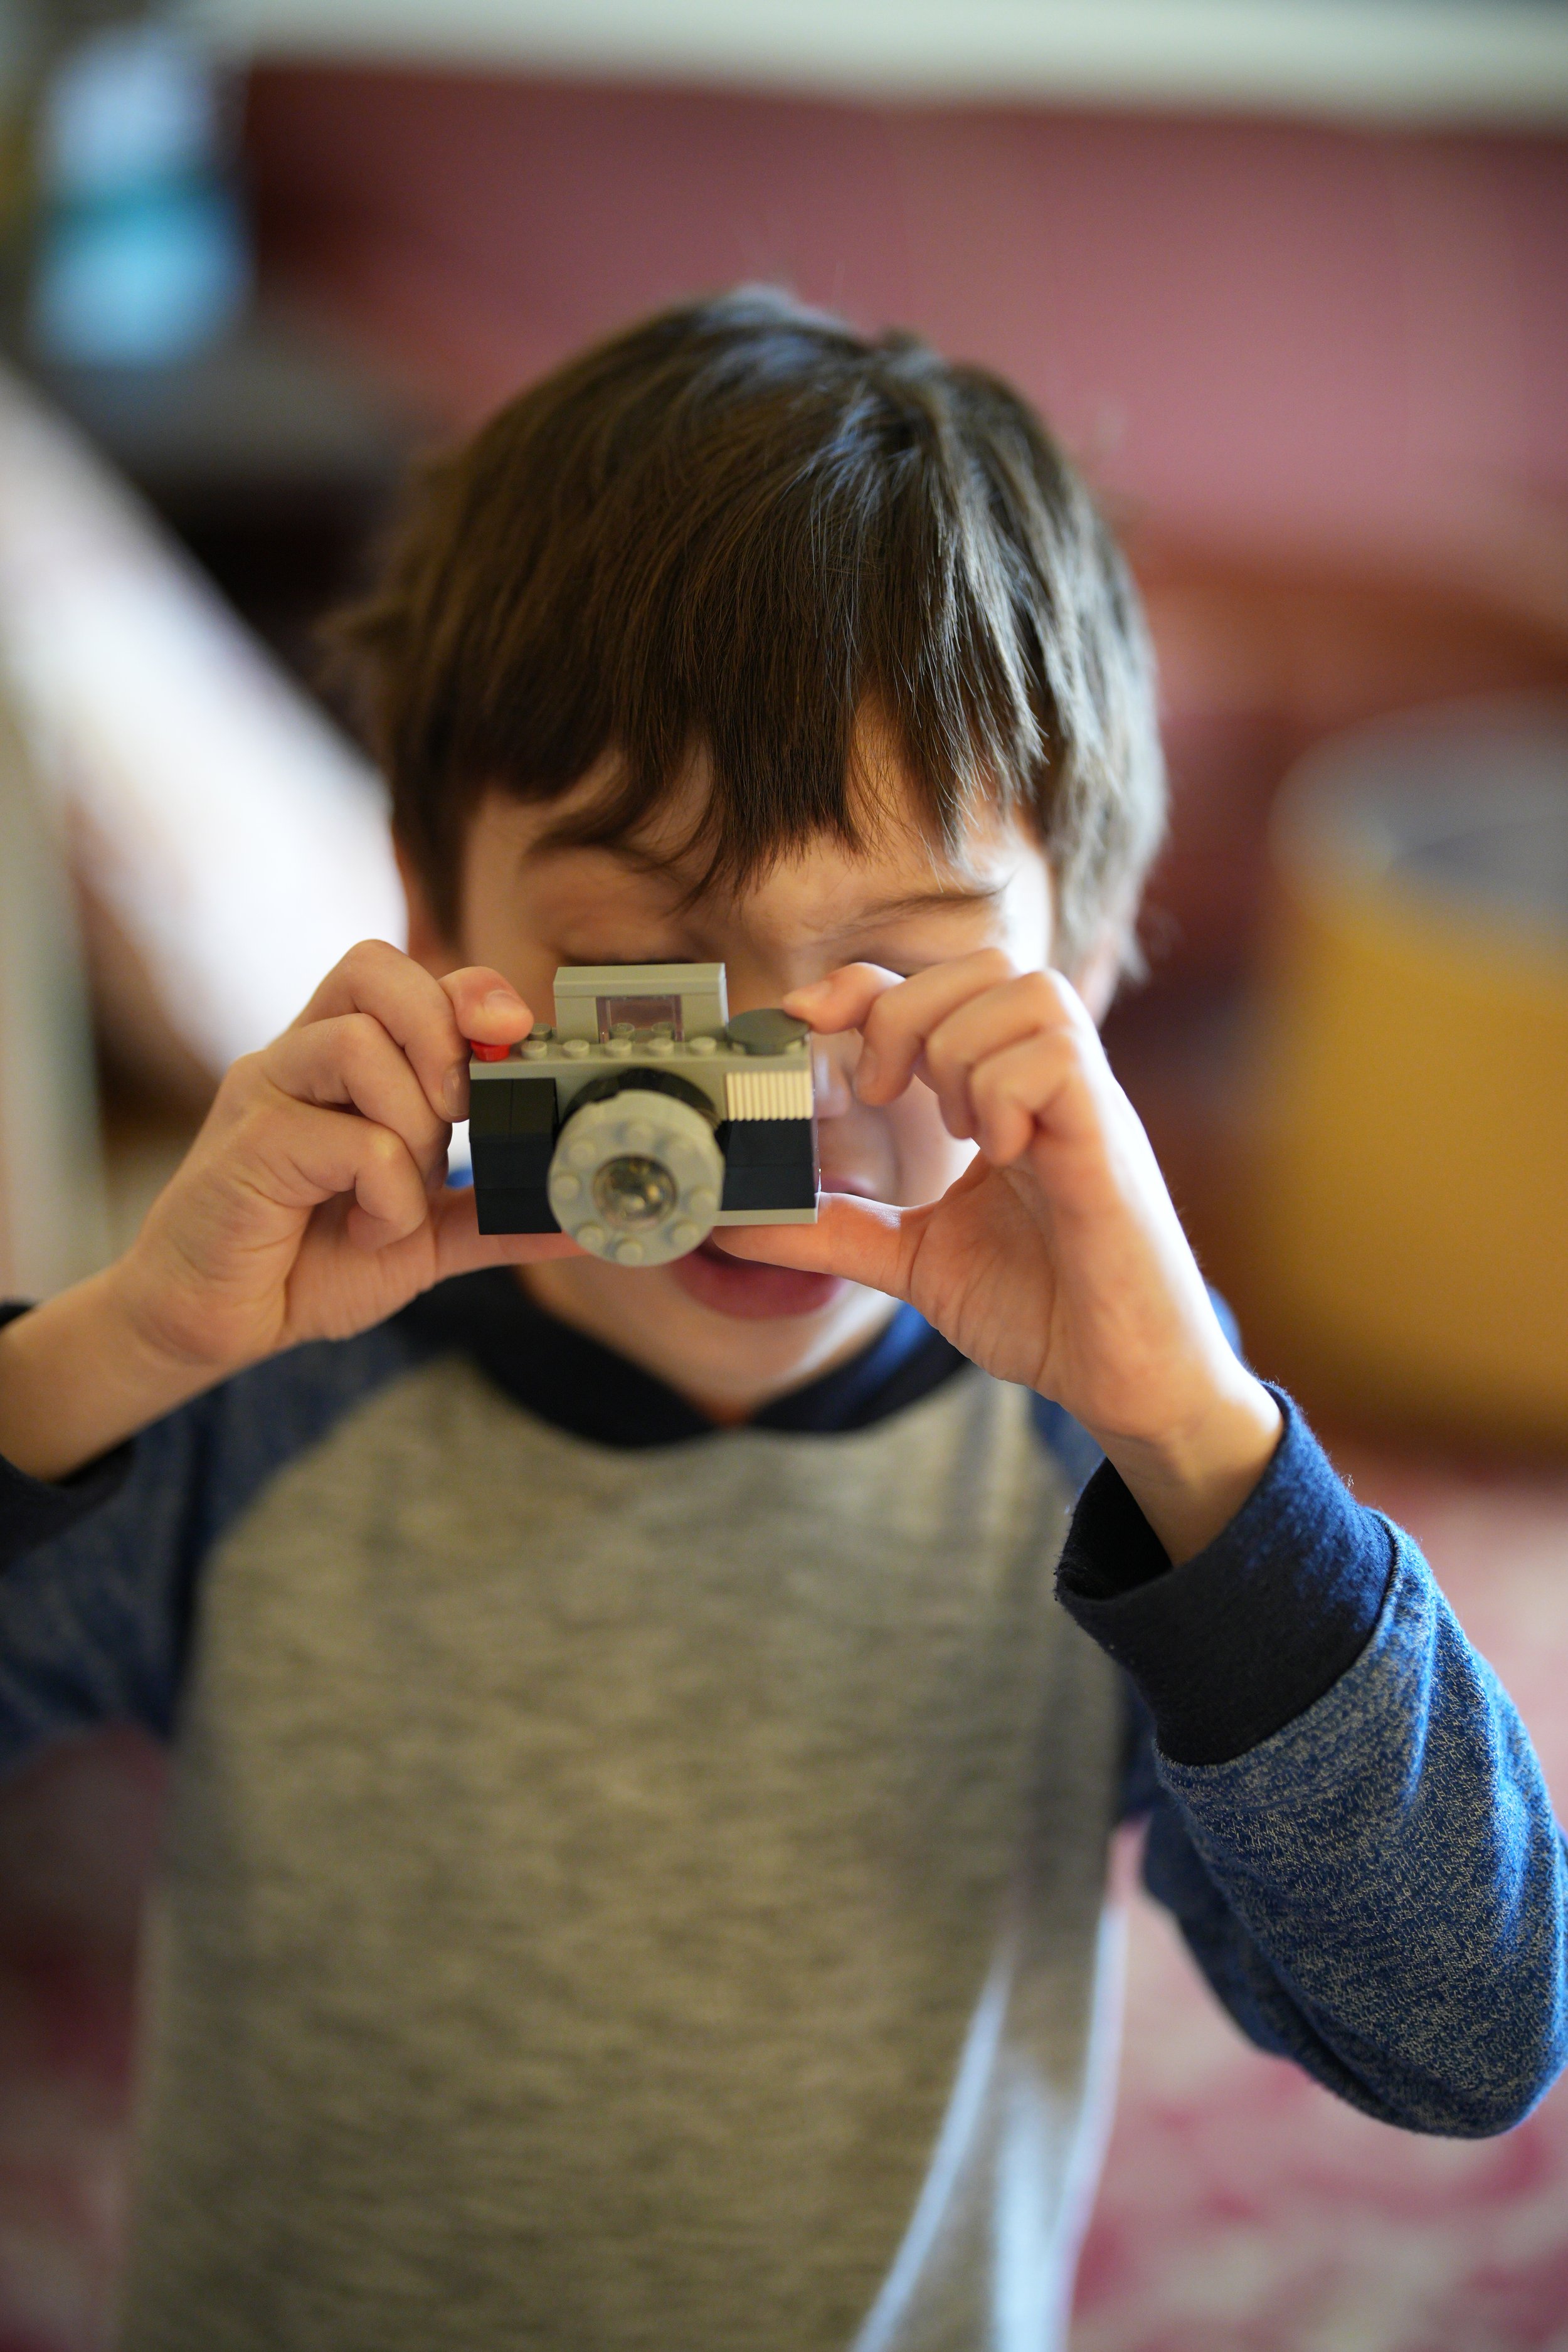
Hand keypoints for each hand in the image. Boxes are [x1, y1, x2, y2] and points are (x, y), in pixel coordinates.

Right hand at [0, 942, 578, 1480]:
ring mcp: (265, 1095)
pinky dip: (385, 1194)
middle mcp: (297, 1059)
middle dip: (442, 1038)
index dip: (466, 988)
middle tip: (458, 1119)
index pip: (399, 973)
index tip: (512, 1032)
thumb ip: (494, 1218)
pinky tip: (369, 1229)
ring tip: (399, 1194)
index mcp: (339, 1062)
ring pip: (360, 1048)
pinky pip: (348, 1140)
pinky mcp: (245, 1148)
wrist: (213, 1322)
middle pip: (374, 971)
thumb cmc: (308, 1262)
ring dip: (413, 1128)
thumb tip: (582, 1222)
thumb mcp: (424, 1237)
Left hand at [718, 955, 1280, 1560]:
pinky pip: (1057, 1058)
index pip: (938, 988)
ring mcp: (1085, 1106)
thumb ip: (835, 1230)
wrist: (1123, 1381)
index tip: (805, 1019)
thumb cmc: (1044, 1311)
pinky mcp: (1109, 1143)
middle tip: (888, 1091)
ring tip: (963, 1132)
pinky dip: (1008, 1094)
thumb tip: (736, 1224)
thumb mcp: (913, 1259)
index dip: (864, 985)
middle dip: (910, 1010)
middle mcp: (1050, 1084)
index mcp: (1005, 1096)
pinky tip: (1001, 1155)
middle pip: (986, 962)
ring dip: (966, 1053)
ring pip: (1028, 992)